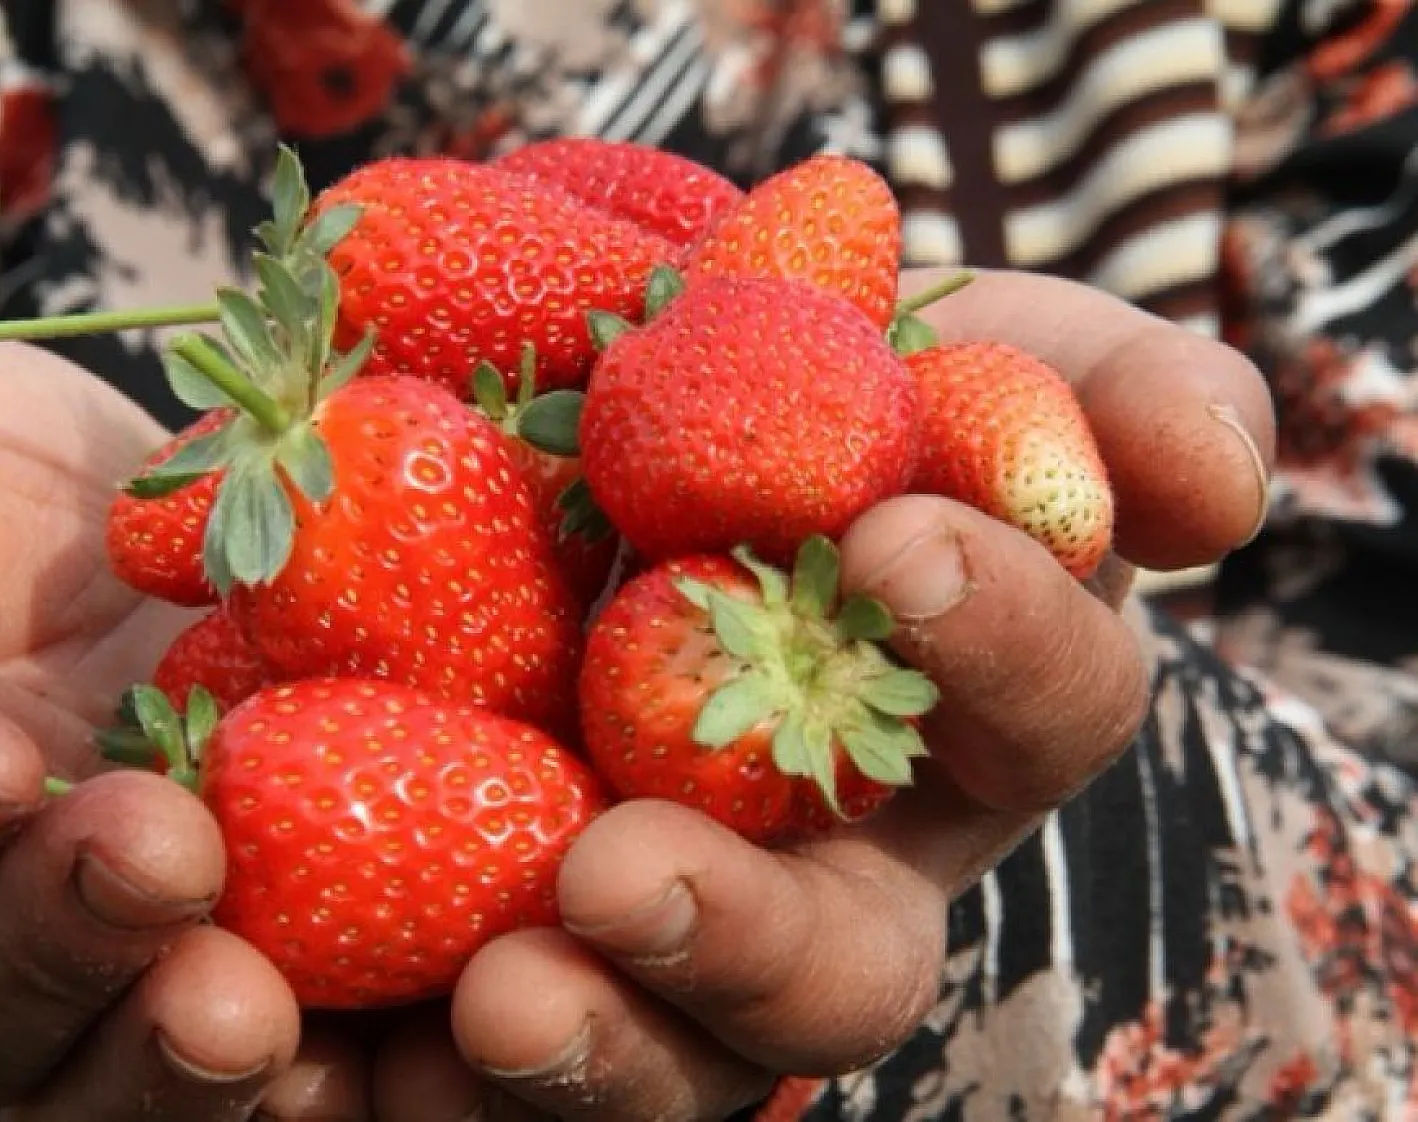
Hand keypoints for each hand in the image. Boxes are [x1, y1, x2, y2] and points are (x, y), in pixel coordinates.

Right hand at [0, 329, 304, 1119]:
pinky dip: (333, 1069)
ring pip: (115, 1062)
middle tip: (155, 863)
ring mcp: (107, 959)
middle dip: (57, 942)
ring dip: (178, 1055)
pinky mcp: (254, 956)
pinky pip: (287, 1050)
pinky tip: (397, 1043)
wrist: (107, 534)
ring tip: (248, 1009)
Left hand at [262, 269, 1274, 1120]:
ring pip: (643, 1060)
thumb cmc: (803, 362)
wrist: (558, 390)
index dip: (1000, 642)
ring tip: (492, 998)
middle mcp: (812, 863)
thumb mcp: (957, 336)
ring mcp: (641, 919)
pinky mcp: (468, 930)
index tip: (900, 539)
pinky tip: (284, 1012)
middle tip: (629, 880)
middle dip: (746, 942)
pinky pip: (429, 1049)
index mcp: (951, 724)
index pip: (1037, 718)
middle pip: (828, 979)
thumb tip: (1210, 487)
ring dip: (579, 1047)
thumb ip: (1108, 395)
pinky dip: (369, 1053)